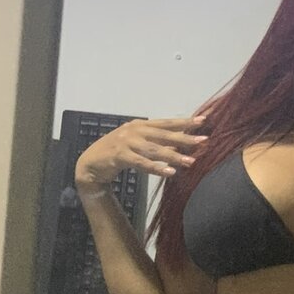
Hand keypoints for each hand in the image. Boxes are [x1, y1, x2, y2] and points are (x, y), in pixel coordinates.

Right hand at [74, 115, 208, 187]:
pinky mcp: (120, 156)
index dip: (184, 122)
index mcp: (140, 125)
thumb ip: (155, 143)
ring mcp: (126, 142)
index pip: (166, 123)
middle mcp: (135, 131)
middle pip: (164, 135)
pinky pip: (142, 163)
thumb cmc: (116, 153)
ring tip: (190, 161)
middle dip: (185, 138)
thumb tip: (179, 146)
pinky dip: (157, 168)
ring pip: (155, 149)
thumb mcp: (137, 143)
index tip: (203, 121)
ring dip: (174, 156)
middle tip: (203, 141)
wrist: (90, 163)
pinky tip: (170, 172)